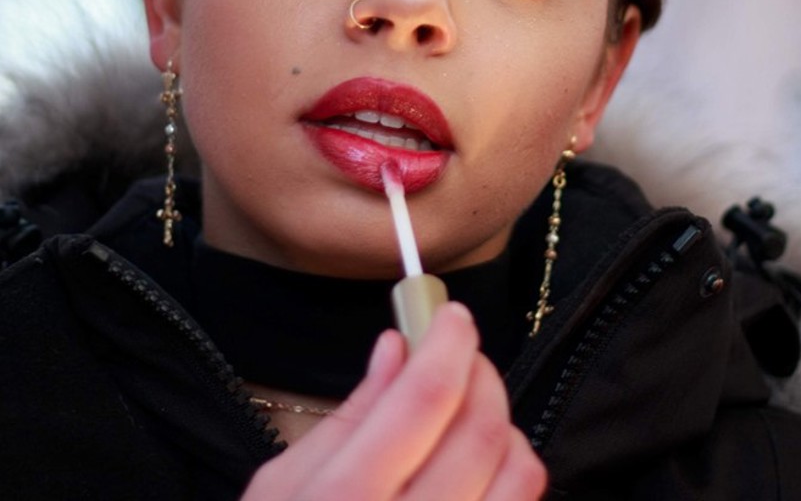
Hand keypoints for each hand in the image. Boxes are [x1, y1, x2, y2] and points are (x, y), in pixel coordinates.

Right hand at [241, 302, 546, 500]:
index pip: (423, 400)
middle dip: (481, 373)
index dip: (447, 342)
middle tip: (462, 353)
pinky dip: (513, 473)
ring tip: (470, 411)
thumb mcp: (282, 485)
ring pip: (518, 474)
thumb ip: (348, 416)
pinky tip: (479, 465)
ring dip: (504, 424)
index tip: (451, 315)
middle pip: (480, 431)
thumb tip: (397, 346)